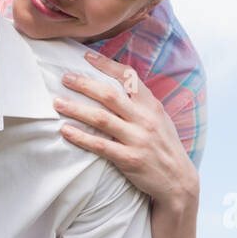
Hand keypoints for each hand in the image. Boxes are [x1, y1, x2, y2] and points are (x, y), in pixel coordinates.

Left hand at [53, 50, 198, 213]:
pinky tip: (65, 131)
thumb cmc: (164, 146)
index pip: (128, 77)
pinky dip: (81, 137)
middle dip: (85, 84)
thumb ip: (140, 103)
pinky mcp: (130, 160)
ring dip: (76, 109)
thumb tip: (116, 84)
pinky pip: (100, 145)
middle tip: (64, 78)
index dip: (106, 64)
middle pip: (110, 95)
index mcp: (152, 106)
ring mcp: (138, 139)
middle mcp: (145, 119)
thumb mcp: (159, 118)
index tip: (87, 56)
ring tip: (57, 103)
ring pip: (101, 119)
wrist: (179, 181)